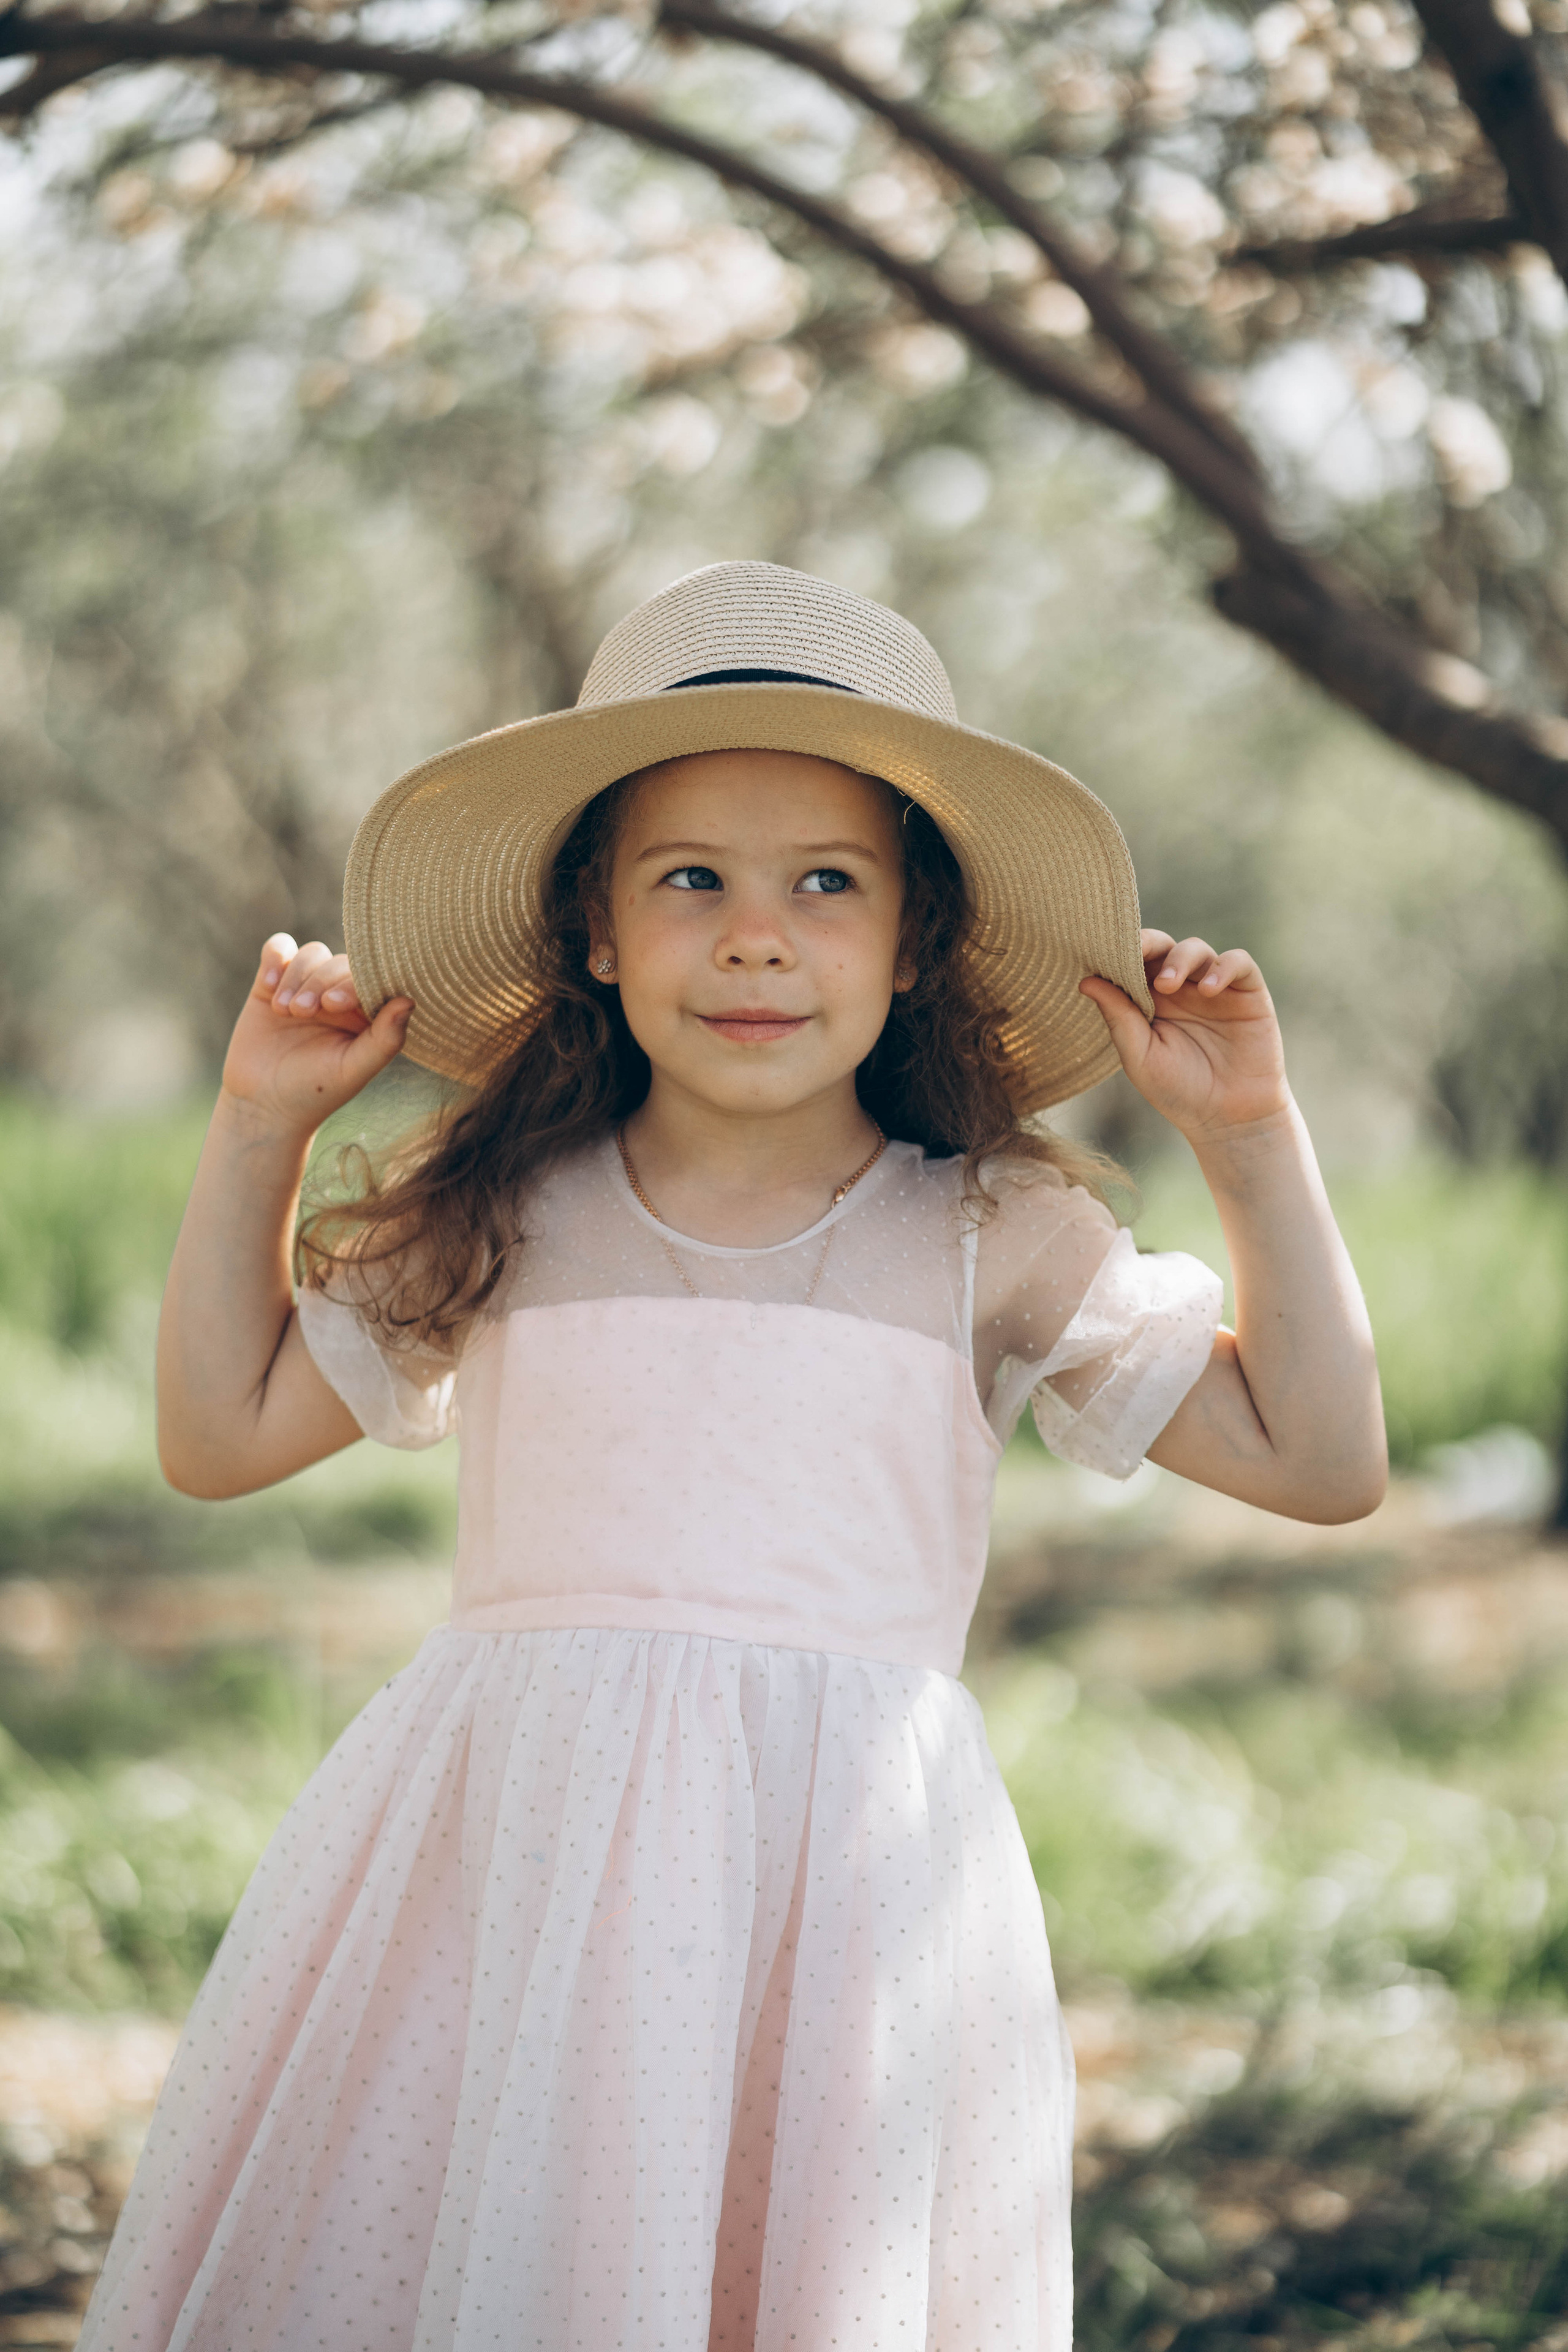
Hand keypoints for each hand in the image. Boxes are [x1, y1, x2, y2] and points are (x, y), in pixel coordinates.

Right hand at [221, 934, 411, 1137]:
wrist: (262, 1104)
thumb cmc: (314, 1091)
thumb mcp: (352, 1070)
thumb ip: (385, 1039)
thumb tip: (410, 1000)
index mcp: (367, 1014)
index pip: (369, 978)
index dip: (352, 982)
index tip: (333, 1005)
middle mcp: (340, 996)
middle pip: (338, 963)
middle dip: (319, 983)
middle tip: (303, 1012)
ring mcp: (306, 986)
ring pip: (311, 954)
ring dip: (296, 976)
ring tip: (284, 1011)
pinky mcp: (272, 983)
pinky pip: (279, 950)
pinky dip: (275, 959)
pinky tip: (268, 987)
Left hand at [1079, 930, 1289, 1141]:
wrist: (1229, 1119)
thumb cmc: (1178, 1090)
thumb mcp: (1140, 1057)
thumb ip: (1118, 1017)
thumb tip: (1085, 981)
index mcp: (1149, 1000)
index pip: (1133, 962)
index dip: (1119, 951)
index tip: (1103, 950)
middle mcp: (1181, 988)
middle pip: (1162, 946)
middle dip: (1148, 944)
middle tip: (1136, 953)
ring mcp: (1214, 987)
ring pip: (1196, 949)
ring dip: (1180, 959)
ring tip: (1167, 985)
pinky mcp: (1248, 992)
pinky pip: (1238, 962)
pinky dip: (1223, 967)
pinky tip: (1209, 989)